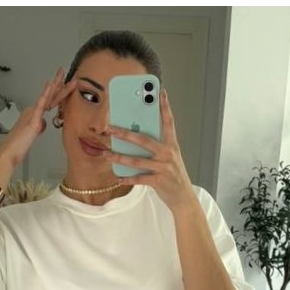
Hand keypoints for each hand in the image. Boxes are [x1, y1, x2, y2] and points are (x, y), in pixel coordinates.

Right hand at [0, 68, 76, 163]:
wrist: (9, 151)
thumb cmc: (18, 145)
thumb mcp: (32, 134)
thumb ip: (38, 126)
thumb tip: (44, 122)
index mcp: (34, 113)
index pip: (49, 100)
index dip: (57, 91)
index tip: (64, 82)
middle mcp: (33, 110)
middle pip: (49, 95)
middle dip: (58, 82)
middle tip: (63, 70)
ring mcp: (33, 113)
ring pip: (48, 97)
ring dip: (57, 85)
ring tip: (62, 73)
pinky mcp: (33, 119)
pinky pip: (41, 104)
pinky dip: (46, 94)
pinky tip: (50, 85)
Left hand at [108, 88, 195, 213]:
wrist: (183, 197)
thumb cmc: (173, 175)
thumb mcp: (169, 157)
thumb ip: (156, 146)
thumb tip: (134, 138)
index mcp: (171, 144)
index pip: (169, 121)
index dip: (165, 106)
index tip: (161, 92)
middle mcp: (168, 153)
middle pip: (144, 140)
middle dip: (125, 133)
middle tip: (110, 128)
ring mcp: (164, 167)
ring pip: (137, 160)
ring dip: (119, 158)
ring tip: (107, 155)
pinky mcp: (159, 181)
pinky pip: (139, 178)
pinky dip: (127, 178)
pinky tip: (118, 177)